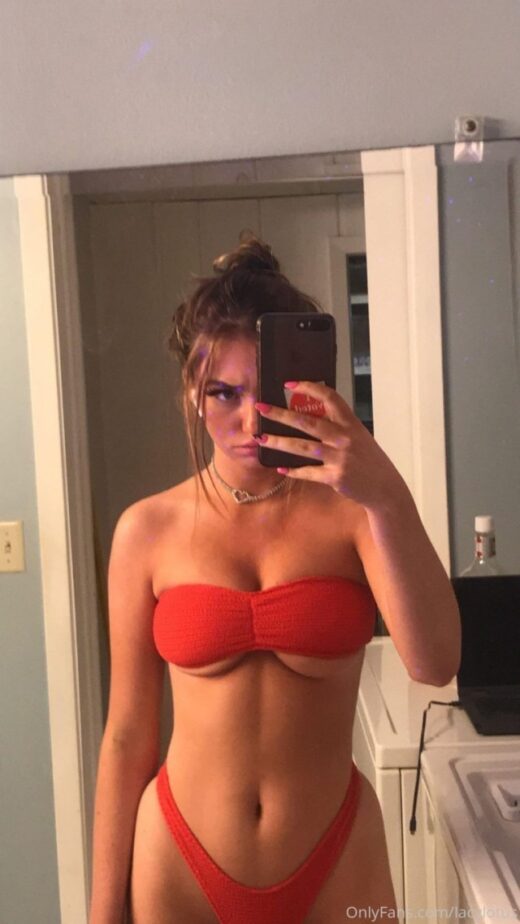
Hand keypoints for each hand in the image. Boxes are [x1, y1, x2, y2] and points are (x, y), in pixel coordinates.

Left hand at [254, 380, 407, 509]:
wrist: (385, 488)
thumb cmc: (369, 460)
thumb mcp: (359, 437)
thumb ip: (338, 427)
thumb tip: (309, 417)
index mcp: (351, 423)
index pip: (330, 398)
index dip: (309, 388)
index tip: (289, 384)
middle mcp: (345, 438)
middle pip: (307, 422)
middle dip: (281, 414)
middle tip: (261, 408)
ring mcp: (339, 457)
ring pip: (302, 446)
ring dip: (279, 442)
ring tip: (261, 438)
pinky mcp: (335, 477)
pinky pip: (308, 472)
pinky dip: (293, 470)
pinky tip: (280, 467)